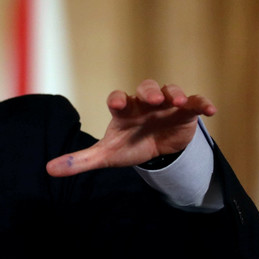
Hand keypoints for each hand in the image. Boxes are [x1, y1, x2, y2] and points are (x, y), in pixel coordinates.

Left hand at [46, 79, 215, 176]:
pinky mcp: (185, 112)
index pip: (118, 99)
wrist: (155, 149)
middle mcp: (144, 103)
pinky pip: (194, 102)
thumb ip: (80, 161)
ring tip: (177, 101)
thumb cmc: (128, 145)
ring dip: (174, 93)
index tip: (119, 104)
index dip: (118, 99)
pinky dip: (201, 103)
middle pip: (145, 88)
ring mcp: (166, 105)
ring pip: (170, 91)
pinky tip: (209, 110)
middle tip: (151, 99)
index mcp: (124, 111)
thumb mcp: (106, 155)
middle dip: (148, 91)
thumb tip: (49, 169)